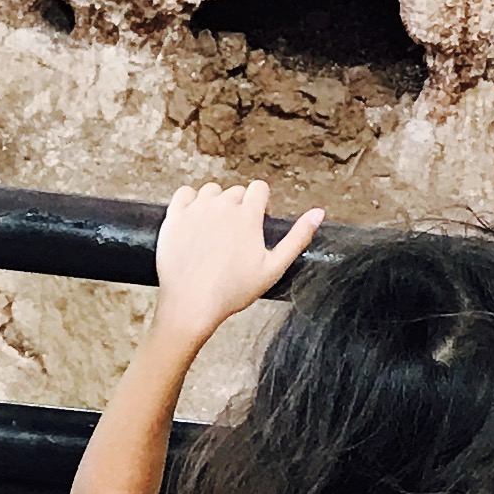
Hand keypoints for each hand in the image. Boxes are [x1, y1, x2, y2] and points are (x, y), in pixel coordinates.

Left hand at [151, 180, 320, 345]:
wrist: (191, 305)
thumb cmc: (233, 290)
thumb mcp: (274, 268)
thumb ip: (298, 237)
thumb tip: (319, 212)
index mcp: (247, 214)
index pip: (259, 188)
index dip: (261, 205)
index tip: (256, 224)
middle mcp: (222, 205)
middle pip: (236, 191)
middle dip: (239, 207)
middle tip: (235, 236)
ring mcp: (195, 209)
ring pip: (211, 191)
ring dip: (216, 203)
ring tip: (215, 230)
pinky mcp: (174, 217)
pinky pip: (184, 193)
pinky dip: (191, 201)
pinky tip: (195, 219)